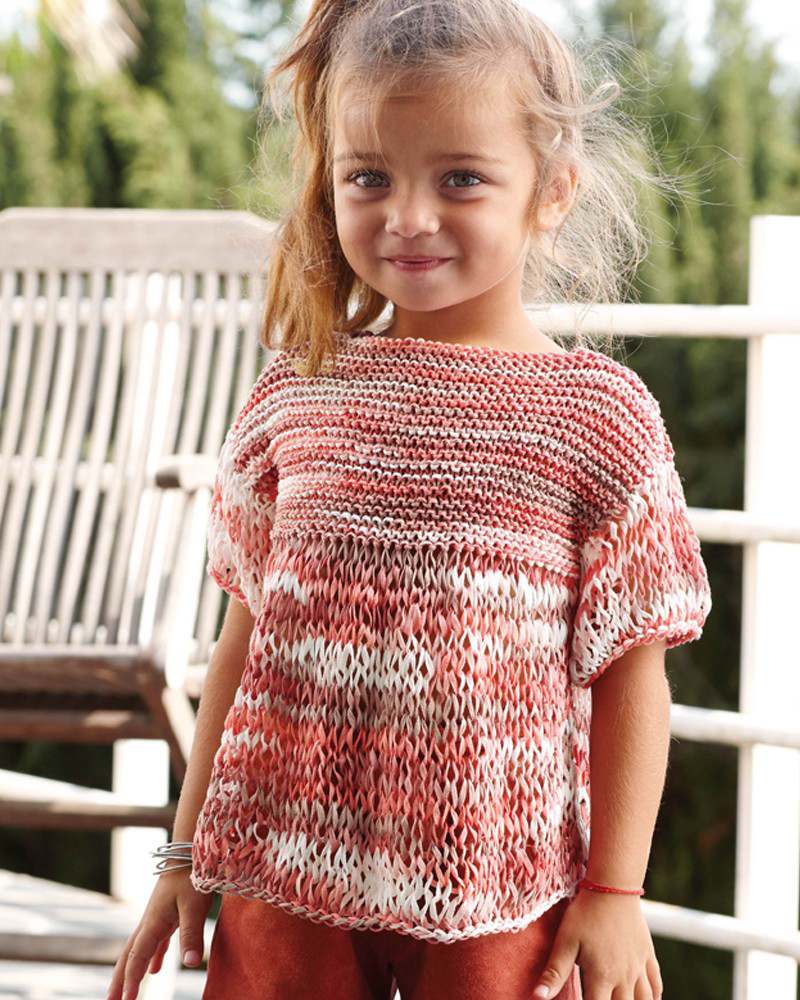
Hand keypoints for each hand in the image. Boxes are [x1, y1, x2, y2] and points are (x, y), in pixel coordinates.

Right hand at [106, 868, 213, 999]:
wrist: (189, 850)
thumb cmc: (192, 875)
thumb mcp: (195, 906)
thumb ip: (191, 934)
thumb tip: (191, 964)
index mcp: (153, 922)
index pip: (137, 957)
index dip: (131, 980)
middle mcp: (149, 922)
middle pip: (129, 956)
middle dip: (118, 980)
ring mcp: (157, 918)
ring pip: (138, 950)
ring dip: (130, 971)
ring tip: (124, 992)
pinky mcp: (166, 914)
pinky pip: (154, 942)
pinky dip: (152, 958)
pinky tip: (155, 970)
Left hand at [532, 890, 662, 998]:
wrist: (613, 887)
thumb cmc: (585, 913)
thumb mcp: (565, 941)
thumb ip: (554, 972)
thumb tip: (537, 996)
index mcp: (602, 976)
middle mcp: (624, 977)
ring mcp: (639, 967)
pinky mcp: (648, 954)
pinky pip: (656, 983)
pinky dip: (655, 996)